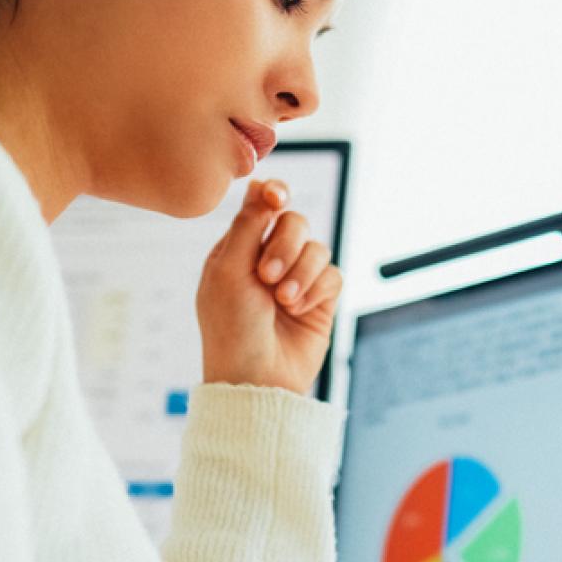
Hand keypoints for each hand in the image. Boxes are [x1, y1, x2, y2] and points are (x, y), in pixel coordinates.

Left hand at [197, 178, 343, 392]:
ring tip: (283, 300)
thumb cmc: (231, 327)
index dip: (274, 196)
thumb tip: (260, 182)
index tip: (277, 199)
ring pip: (317, 249)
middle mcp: (268, 260)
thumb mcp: (229, 270)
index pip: (263, 206)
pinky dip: (316, 290)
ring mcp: (296, 280)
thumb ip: (248, 224)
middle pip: (295, 222)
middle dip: (285, 245)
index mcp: (238, 249)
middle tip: (266, 276)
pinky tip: (298, 310)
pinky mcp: (320, 300)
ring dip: (301, 272)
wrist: (255, 379)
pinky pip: (333, 275)